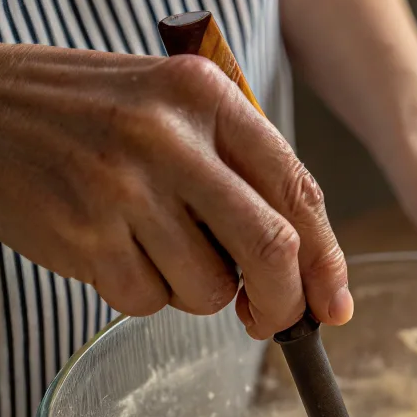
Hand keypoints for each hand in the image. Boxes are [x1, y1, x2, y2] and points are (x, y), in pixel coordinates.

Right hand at [0, 41, 351, 337]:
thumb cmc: (87, 116)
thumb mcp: (172, 111)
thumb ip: (241, 175)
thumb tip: (306, 271)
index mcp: (204, 96)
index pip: (299, 191)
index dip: (327, 262)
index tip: (333, 306)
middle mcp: (168, 137)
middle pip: (271, 248)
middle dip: (283, 302)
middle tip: (271, 319)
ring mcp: (122, 188)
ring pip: (211, 289)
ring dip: (199, 294)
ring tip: (157, 249)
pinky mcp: (84, 237)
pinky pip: (150, 303)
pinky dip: (145, 294)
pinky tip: (113, 251)